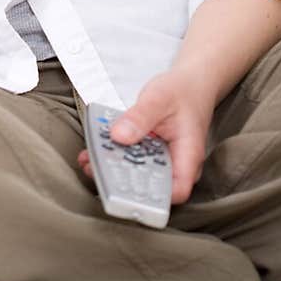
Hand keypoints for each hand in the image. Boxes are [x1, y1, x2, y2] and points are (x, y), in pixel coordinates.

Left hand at [78, 68, 214, 204]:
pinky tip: (98, 149)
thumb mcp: (159, 98)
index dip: (151, 198)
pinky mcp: (152, 153)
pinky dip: (116, 156)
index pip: (176, 191)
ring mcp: (164, 160)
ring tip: (90, 160)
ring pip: (139, 174)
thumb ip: (140, 117)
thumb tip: (119, 136)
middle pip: (151, 186)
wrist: (190, 82)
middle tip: (97, 170)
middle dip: (121, 181)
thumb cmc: (182, 90)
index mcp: (188, 155)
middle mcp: (178, 164)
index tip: (123, 189)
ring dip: (115, 169)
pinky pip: (134, 160)